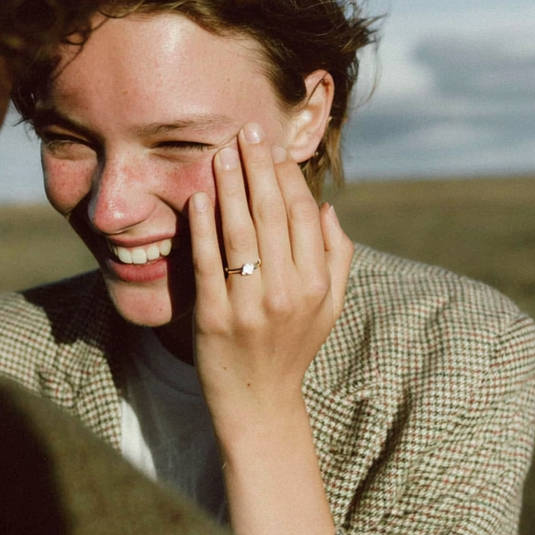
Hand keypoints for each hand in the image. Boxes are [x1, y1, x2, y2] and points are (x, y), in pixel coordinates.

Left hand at [187, 120, 353, 534]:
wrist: (260, 403)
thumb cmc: (294, 349)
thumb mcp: (329, 308)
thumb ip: (336, 258)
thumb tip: (327, 209)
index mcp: (317, 284)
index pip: (303, 216)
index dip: (287, 178)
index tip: (273, 148)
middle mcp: (287, 291)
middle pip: (272, 215)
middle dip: (258, 168)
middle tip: (246, 132)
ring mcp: (249, 304)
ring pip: (239, 232)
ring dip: (229, 187)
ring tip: (221, 153)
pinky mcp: (213, 316)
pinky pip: (207, 262)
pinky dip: (202, 227)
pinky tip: (198, 196)